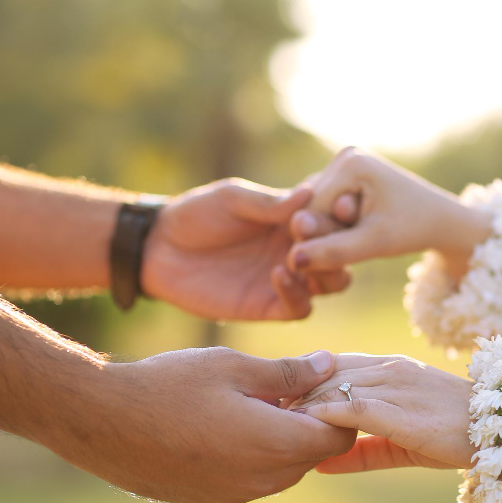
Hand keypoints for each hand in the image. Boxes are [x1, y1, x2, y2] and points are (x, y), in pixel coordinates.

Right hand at [43, 348, 357, 502]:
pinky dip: (253, 454)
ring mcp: (232, 496)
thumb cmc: (167, 385)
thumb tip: (328, 366)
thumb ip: (287, 371)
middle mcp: (260, 481)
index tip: (323, 382)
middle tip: (289, 384)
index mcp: (274, 445)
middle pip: (311, 456)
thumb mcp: (233, 366)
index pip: (338, 438)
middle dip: (310, 422)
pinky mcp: (207, 500)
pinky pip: (250, 480)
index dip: (339, 409)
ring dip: (281, 438)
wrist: (99, 421)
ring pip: (281, 470)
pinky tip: (224, 423)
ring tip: (253, 400)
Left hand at [141, 178, 350, 319]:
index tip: (328, 208)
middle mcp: (296, 249)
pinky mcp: (267, 307)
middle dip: (336, 246)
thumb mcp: (232, 198)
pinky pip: (300, 308)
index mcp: (293, 219)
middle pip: (342, 254)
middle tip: (311, 238)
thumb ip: (269, 203)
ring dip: (324, 272)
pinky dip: (297, 294)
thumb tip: (310, 193)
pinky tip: (278, 273)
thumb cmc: (196, 214)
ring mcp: (285, 280)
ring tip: (297, 259)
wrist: (159, 249)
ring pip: (331, 284)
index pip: (333, 219)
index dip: (336, 215)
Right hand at [287, 148, 492, 274]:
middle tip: (361, 242)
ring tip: (363, 235)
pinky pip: (326, 206)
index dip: (322, 240)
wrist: (441, 219)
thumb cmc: (413, 229)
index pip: (311, 211)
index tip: (348, 252)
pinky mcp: (347, 174)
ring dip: (332, 231)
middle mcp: (344, 155)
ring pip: (316, 209)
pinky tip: (358, 229)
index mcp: (350, 162)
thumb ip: (333, 252)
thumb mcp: (374, 244)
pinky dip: (337, 224)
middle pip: (311, 208)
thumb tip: (292, 261)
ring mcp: (345, 163)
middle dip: (329, 233)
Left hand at [287, 353, 475, 471]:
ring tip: (275, 423)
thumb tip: (318, 463)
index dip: (303, 382)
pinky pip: (353, 408)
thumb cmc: (455, 435)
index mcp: (391, 368)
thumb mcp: (402, 442)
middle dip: (294, 392)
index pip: (334, 365)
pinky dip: (326, 416)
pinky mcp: (400, 410)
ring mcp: (395, 386)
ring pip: (334, 387)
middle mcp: (390, 369)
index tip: (277, 402)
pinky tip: (305, 428)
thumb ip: (361, 450)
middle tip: (264, 413)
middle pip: (326, 373)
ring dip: (303, 406)